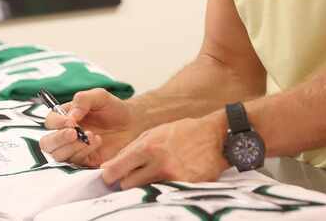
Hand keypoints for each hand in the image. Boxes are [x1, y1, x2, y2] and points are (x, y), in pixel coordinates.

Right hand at [39, 88, 142, 167]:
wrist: (133, 123)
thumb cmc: (113, 108)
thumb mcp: (99, 96)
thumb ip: (83, 100)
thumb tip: (70, 116)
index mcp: (64, 117)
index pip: (50, 122)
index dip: (57, 123)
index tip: (70, 121)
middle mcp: (65, 135)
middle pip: (47, 143)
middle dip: (58, 139)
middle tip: (74, 133)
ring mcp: (74, 150)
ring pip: (59, 156)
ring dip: (73, 146)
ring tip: (91, 135)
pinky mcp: (85, 161)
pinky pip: (77, 163)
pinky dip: (86, 152)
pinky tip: (98, 141)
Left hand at [101, 111, 229, 188]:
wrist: (216, 137)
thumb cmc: (182, 133)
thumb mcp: (154, 133)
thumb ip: (131, 149)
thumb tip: (108, 166)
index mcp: (147, 147)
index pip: (117, 169)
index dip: (109, 176)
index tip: (108, 177)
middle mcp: (158, 164)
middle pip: (127, 185)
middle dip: (126, 182)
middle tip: (132, 176)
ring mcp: (173, 178)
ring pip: (144, 191)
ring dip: (144, 186)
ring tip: (153, 175)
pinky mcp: (186, 187)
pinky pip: (163, 193)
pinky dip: (162, 189)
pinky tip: (169, 179)